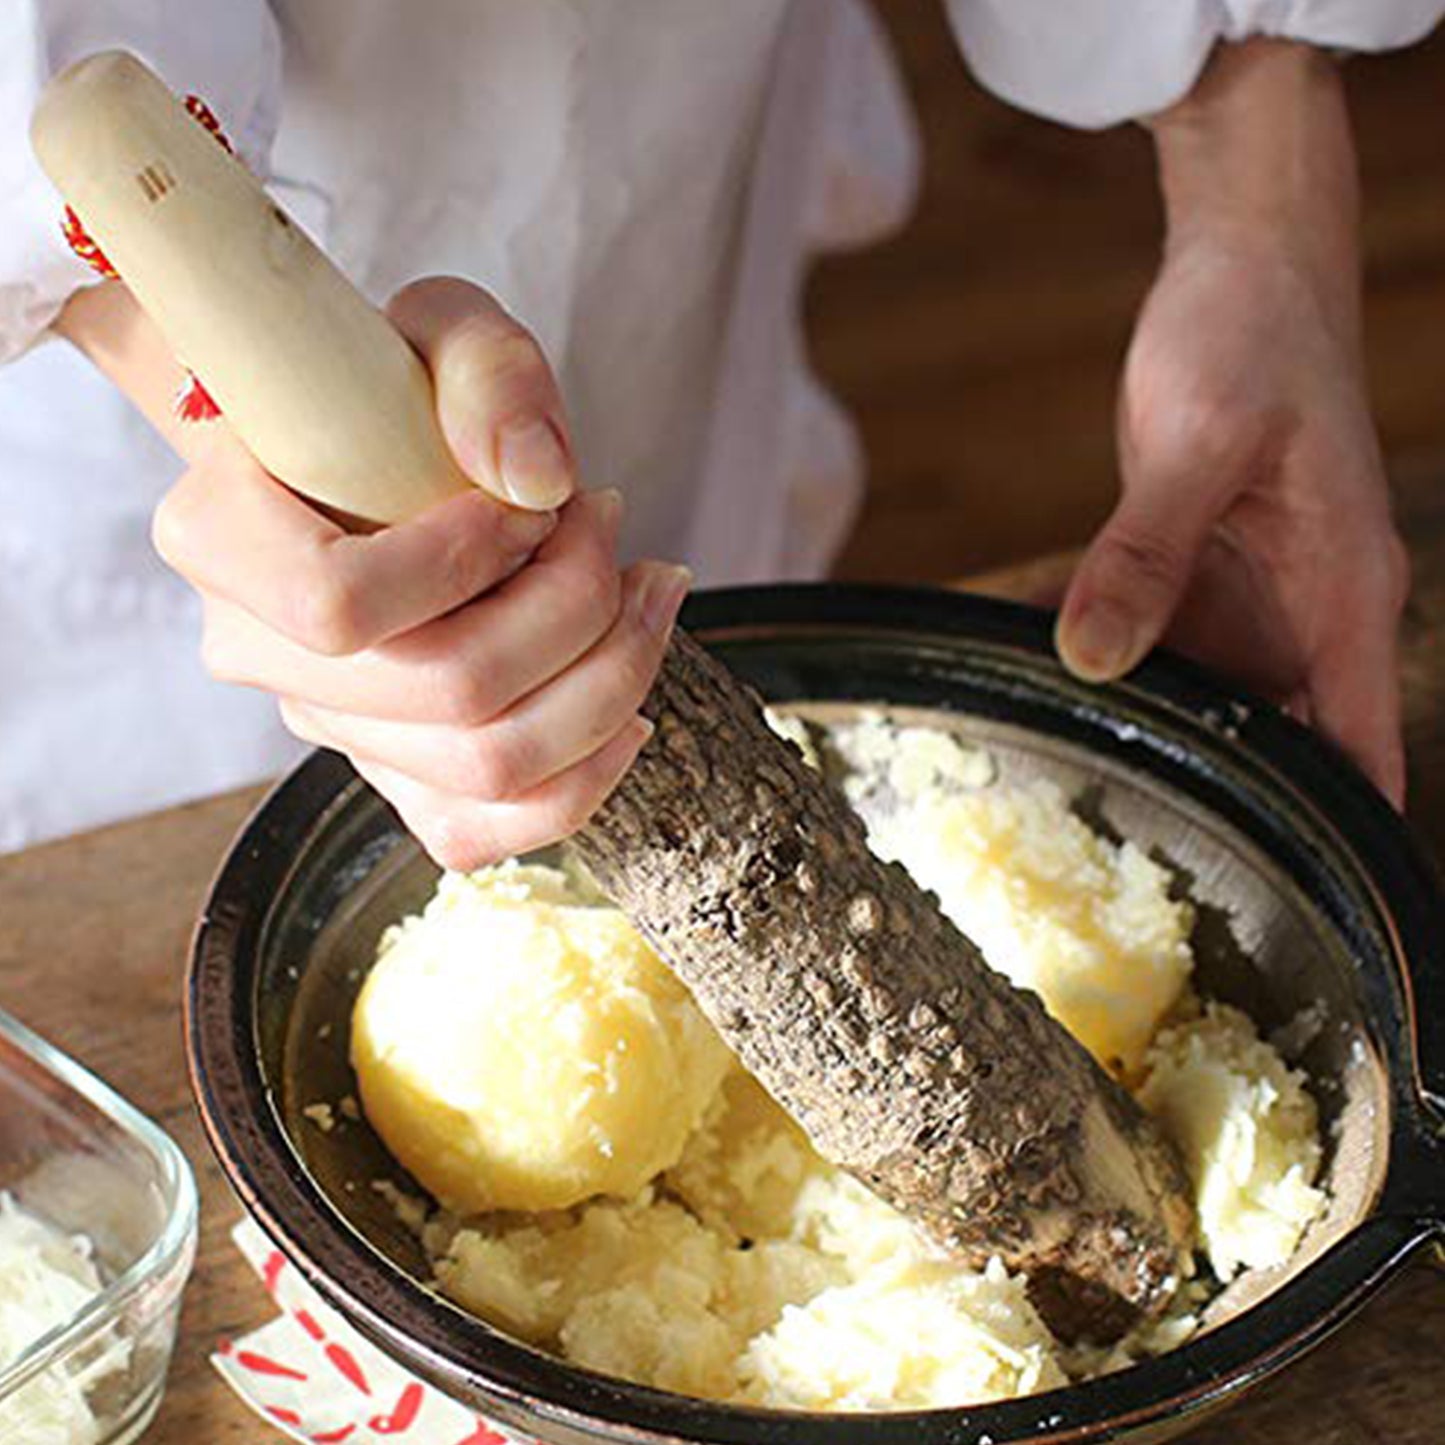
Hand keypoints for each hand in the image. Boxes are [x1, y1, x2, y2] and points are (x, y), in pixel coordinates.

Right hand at [142, 277, 687, 867]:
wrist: (388, 456)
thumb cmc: (401, 393)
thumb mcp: (444, 328)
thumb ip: (488, 372)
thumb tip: (536, 483)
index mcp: (222, 536)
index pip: (338, 604)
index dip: (465, 560)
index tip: (527, 505)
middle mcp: (261, 653)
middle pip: (451, 694)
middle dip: (578, 607)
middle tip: (612, 527)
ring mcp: (332, 728)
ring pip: (490, 766)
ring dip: (609, 677)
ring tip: (649, 593)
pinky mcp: (394, 777)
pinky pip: (483, 834)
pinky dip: (584, 780)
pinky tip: (628, 710)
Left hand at [1055, 40, 1407, 804]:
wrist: (1243, 264)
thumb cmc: (1252, 336)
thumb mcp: (1198, 445)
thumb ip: (1146, 555)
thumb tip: (1092, 659)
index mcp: (1343, 592)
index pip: (1361, 742)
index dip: (1347, 831)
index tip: (1316, 912)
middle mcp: (1306, 609)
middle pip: (1283, 740)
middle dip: (1234, 803)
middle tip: (1154, 879)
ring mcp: (1252, 593)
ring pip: (1214, 700)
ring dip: (1165, 742)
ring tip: (1091, 808)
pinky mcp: (1198, 569)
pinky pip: (1161, 645)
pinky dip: (1123, 676)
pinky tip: (1064, 706)